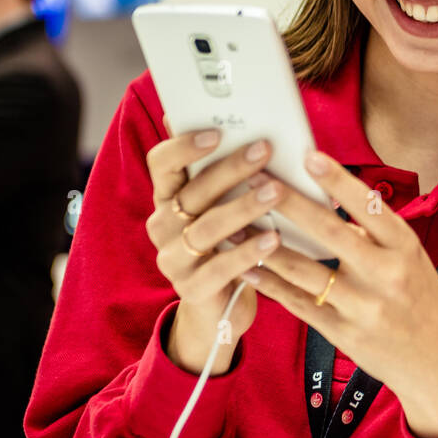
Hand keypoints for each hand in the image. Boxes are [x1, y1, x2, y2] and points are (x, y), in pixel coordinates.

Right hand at [143, 114, 285, 373]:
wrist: (220, 308)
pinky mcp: (190, 289)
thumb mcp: (224, 207)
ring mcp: (173, 260)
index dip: (184, 146)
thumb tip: (254, 130)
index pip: (161, 163)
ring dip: (243, 207)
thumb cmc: (230, 243)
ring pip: (206, 228)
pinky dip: (247, 251)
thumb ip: (228, 175)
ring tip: (276, 191)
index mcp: (167, 198)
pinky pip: (219, 268)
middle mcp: (162, 226)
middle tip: (264, 150)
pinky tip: (273, 237)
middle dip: (230, 169)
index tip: (217, 132)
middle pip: (192, 193)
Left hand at [247, 149, 437, 437]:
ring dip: (264, 245)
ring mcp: (362, 307)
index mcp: (405, 248)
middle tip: (256, 180)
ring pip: (303, 270)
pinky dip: (269, 284)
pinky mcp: (342, 333)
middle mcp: (385, 275)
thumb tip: (328, 196)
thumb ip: (374, 233)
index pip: (369, 207)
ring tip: (235, 222)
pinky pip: (297, 303)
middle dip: (288, 204)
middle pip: (329, 233)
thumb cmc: (420, 297)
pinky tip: (245, 268)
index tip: (308, 155)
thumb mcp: (410, 259)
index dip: (338, 181)